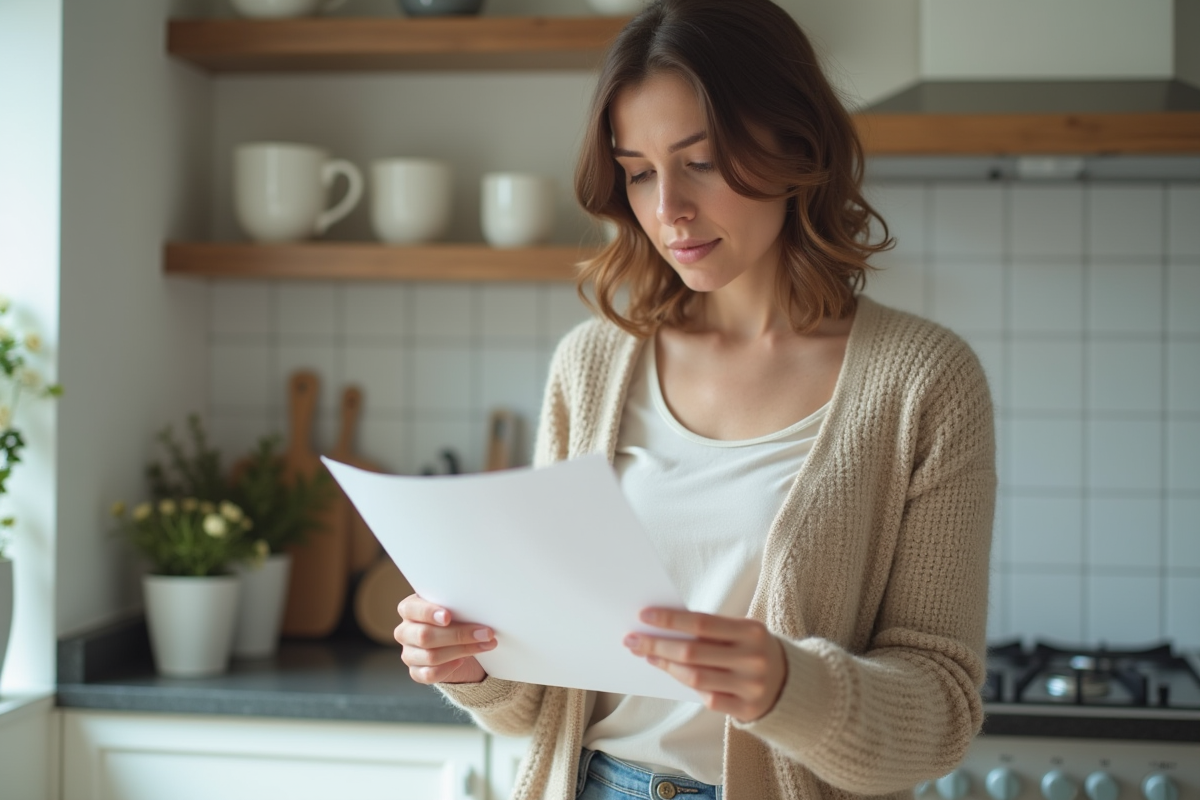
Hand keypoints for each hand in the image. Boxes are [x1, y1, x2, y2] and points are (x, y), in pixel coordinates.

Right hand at [395, 593, 494, 684]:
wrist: (458, 644)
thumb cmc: (455, 619)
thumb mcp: (455, 608)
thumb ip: (457, 606)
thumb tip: (478, 610)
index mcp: (409, 609)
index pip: (410, 609)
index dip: (428, 613)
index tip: (448, 617)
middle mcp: (405, 631)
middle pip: (425, 635)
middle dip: (458, 634)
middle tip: (484, 632)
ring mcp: (408, 654)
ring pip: (431, 656)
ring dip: (462, 650)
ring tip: (484, 645)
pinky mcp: (416, 672)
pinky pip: (430, 674)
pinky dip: (449, 668)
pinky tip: (462, 660)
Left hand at [625, 608, 786, 722]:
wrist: (792, 683)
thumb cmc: (752, 649)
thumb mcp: (741, 632)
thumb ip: (709, 631)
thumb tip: (662, 627)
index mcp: (752, 631)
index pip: (702, 623)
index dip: (670, 620)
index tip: (643, 615)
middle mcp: (753, 659)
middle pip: (693, 652)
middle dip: (657, 645)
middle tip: (632, 639)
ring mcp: (751, 687)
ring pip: (695, 678)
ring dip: (665, 666)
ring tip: (646, 655)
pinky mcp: (747, 710)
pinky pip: (707, 699)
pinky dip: (685, 685)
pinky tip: (670, 673)